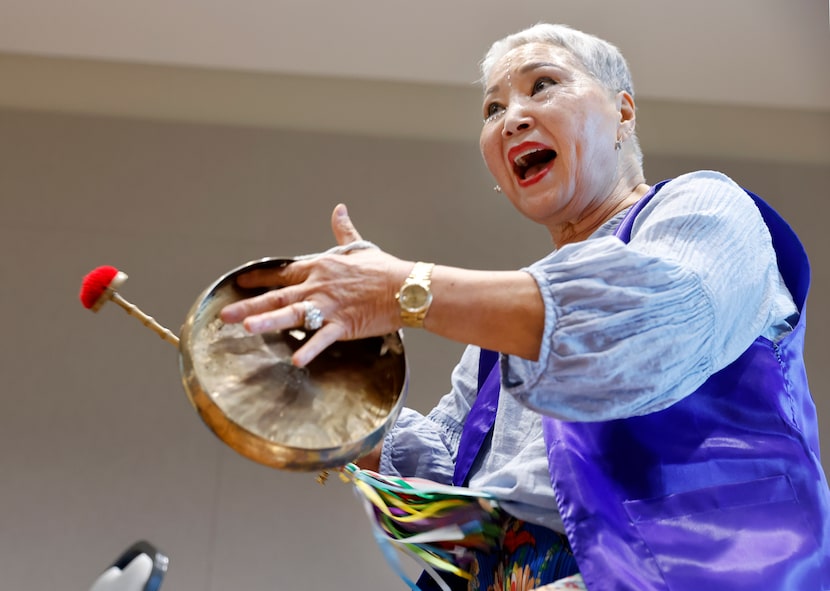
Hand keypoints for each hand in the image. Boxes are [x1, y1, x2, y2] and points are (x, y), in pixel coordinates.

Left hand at [220, 204, 409, 366]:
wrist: (406, 287)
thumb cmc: (384, 269)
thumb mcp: (359, 248)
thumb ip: (343, 231)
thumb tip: (339, 209)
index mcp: (320, 268)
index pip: (283, 273)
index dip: (259, 278)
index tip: (240, 281)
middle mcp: (318, 286)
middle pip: (277, 296)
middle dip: (248, 305)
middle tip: (224, 315)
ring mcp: (329, 307)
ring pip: (292, 314)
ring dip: (268, 321)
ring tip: (247, 328)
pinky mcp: (343, 325)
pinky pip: (322, 339)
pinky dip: (310, 349)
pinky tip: (295, 360)